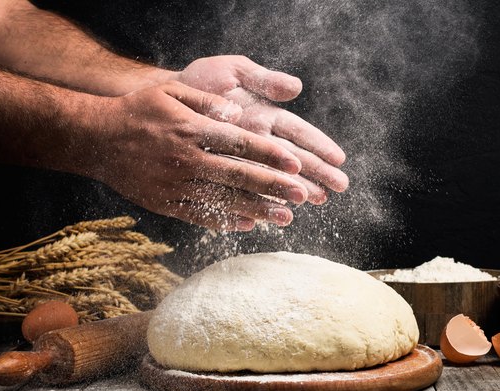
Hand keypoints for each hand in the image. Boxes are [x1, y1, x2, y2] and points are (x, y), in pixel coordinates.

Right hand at [83, 81, 307, 230]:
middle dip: (273, 186)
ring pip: (224, 200)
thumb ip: (207, 102)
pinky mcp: (165, 204)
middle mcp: (186, 161)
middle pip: (238, 176)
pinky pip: (200, 216)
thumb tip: (239, 114)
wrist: (95, 139)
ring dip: (258, 210)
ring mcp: (175, 186)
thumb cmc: (138, 110)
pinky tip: (249, 225)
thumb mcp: (171, 92)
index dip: (270, 155)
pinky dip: (225, 222)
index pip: (240, 144)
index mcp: (191, 130)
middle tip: (303, 195)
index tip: (296, 163)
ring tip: (286, 217)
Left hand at [176, 55, 348, 203]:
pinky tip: (277, 210)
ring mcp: (242, 159)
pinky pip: (245, 189)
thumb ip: (262, 79)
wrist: (160, 100)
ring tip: (317, 200)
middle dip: (317, 172)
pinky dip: (261, 200)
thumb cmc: (199, 82)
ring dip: (296, 189)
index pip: (298, 132)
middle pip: (293, 158)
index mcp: (265, 115)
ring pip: (273, 177)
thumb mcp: (231, 71)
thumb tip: (295, 87)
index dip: (319, 145)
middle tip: (338, 187)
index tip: (339, 158)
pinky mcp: (223, 173)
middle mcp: (258, 140)